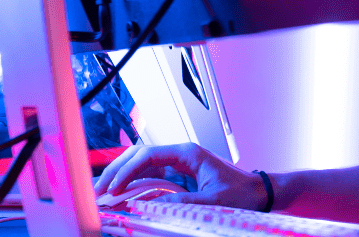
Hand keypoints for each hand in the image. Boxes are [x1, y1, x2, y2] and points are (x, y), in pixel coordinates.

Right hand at [93, 142, 266, 209]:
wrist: (259, 192)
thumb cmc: (243, 192)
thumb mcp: (212, 201)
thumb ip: (181, 203)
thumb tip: (149, 206)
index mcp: (189, 153)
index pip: (148, 156)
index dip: (126, 172)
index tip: (113, 189)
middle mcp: (181, 154)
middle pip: (140, 155)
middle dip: (117, 171)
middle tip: (99, 191)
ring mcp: (179, 163)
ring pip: (142, 164)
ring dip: (122, 177)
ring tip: (104, 193)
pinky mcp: (179, 174)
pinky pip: (150, 175)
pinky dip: (134, 183)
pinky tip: (122, 194)